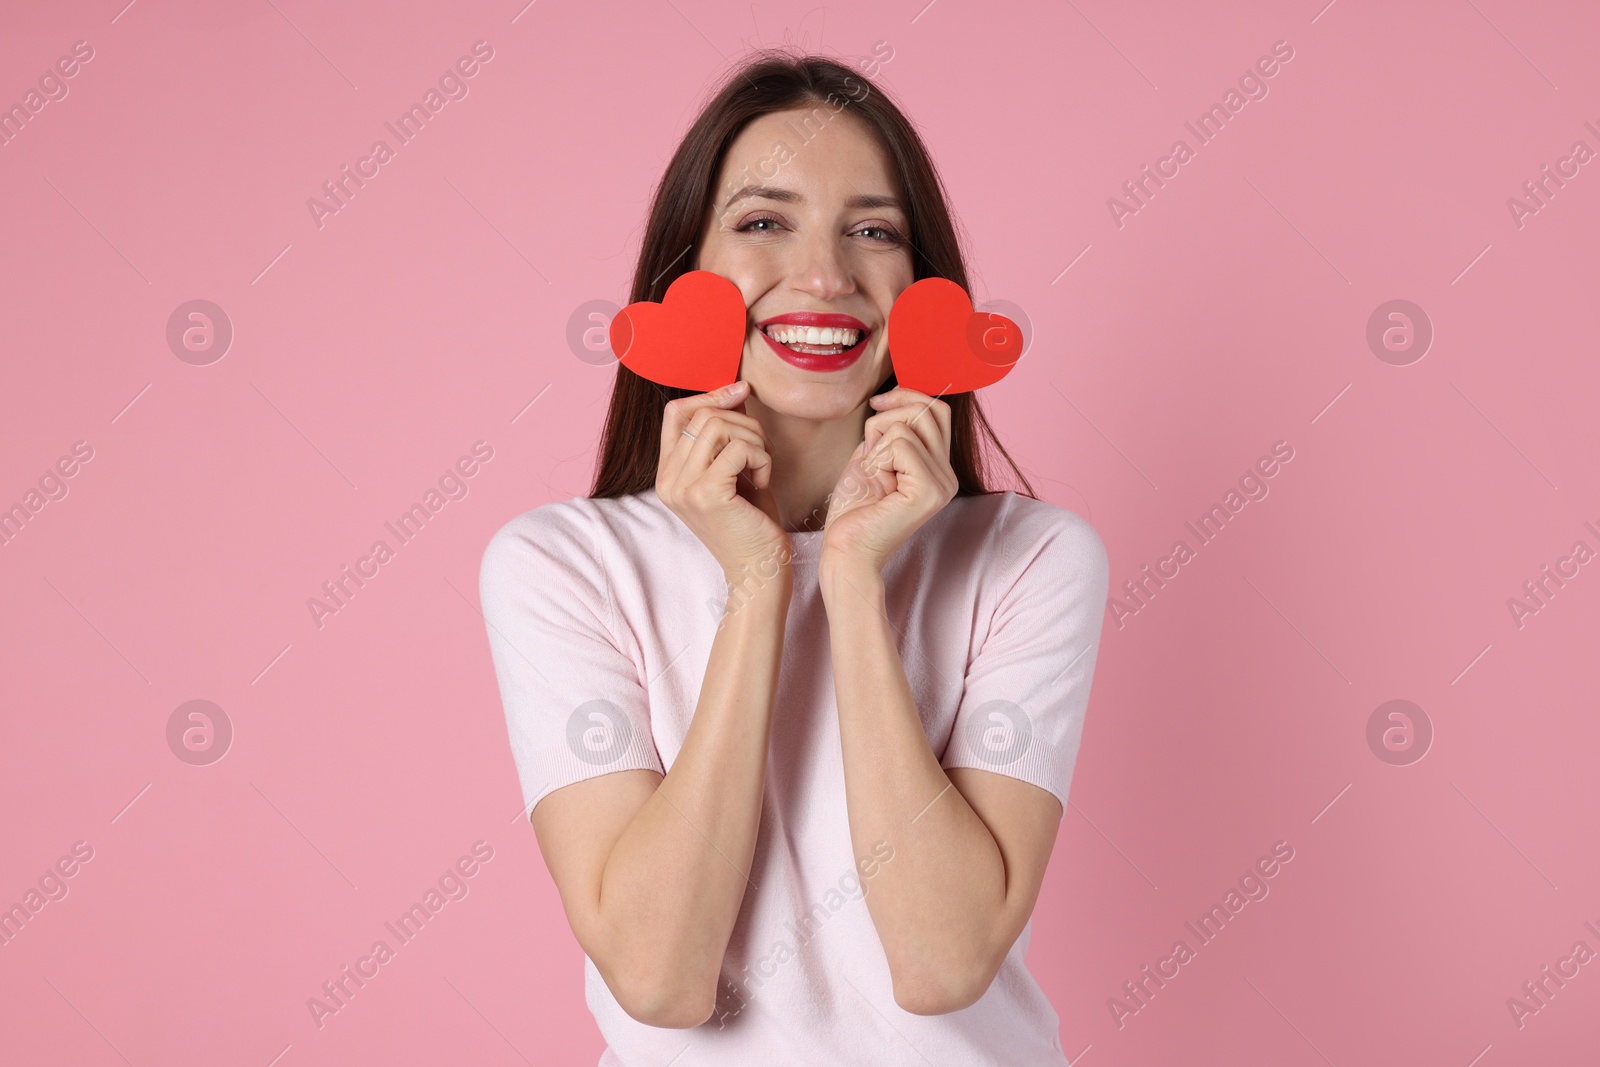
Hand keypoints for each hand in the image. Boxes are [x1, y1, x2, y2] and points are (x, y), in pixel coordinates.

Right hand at [657, 380, 790, 583]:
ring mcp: (683, 488)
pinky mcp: (706, 494)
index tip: (741, 392)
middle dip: (744, 423)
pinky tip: (764, 481)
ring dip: (754, 440)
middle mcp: (668, 481)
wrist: (758, 570)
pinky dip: (761, 458)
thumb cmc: (751, 522)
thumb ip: (727, 436)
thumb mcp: (734, 471)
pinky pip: (739, 448)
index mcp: (668, 474)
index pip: (675, 413)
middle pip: (703, 416)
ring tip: (762, 467)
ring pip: (719, 427)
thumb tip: (735, 391)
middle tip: (763, 450)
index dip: (709, 395)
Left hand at [820, 388, 958, 579]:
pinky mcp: (929, 491)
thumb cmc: (854, 509)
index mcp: (940, 468)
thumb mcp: (874, 456)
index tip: (876, 405)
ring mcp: (943, 484)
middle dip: (889, 415)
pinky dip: (877, 458)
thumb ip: (892, 430)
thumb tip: (899, 395)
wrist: (846, 550)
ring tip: (873, 475)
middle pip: (928, 410)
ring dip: (877, 444)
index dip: (906, 396)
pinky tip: (875, 483)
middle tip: (868, 444)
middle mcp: (949, 476)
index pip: (937, 411)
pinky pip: (901, 444)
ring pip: (909, 425)